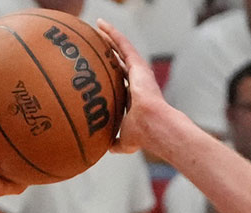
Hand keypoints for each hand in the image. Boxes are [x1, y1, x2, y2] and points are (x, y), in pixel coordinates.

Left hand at [97, 19, 168, 154]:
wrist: (154, 126)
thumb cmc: (142, 135)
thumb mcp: (125, 141)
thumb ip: (116, 142)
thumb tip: (107, 148)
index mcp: (135, 98)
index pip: (120, 82)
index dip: (110, 75)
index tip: (99, 70)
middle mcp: (137, 82)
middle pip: (119, 62)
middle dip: (108, 52)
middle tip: (95, 43)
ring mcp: (139, 72)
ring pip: (121, 50)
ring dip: (109, 38)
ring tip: (97, 27)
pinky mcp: (139, 65)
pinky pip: (123, 44)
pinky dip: (112, 34)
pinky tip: (101, 25)